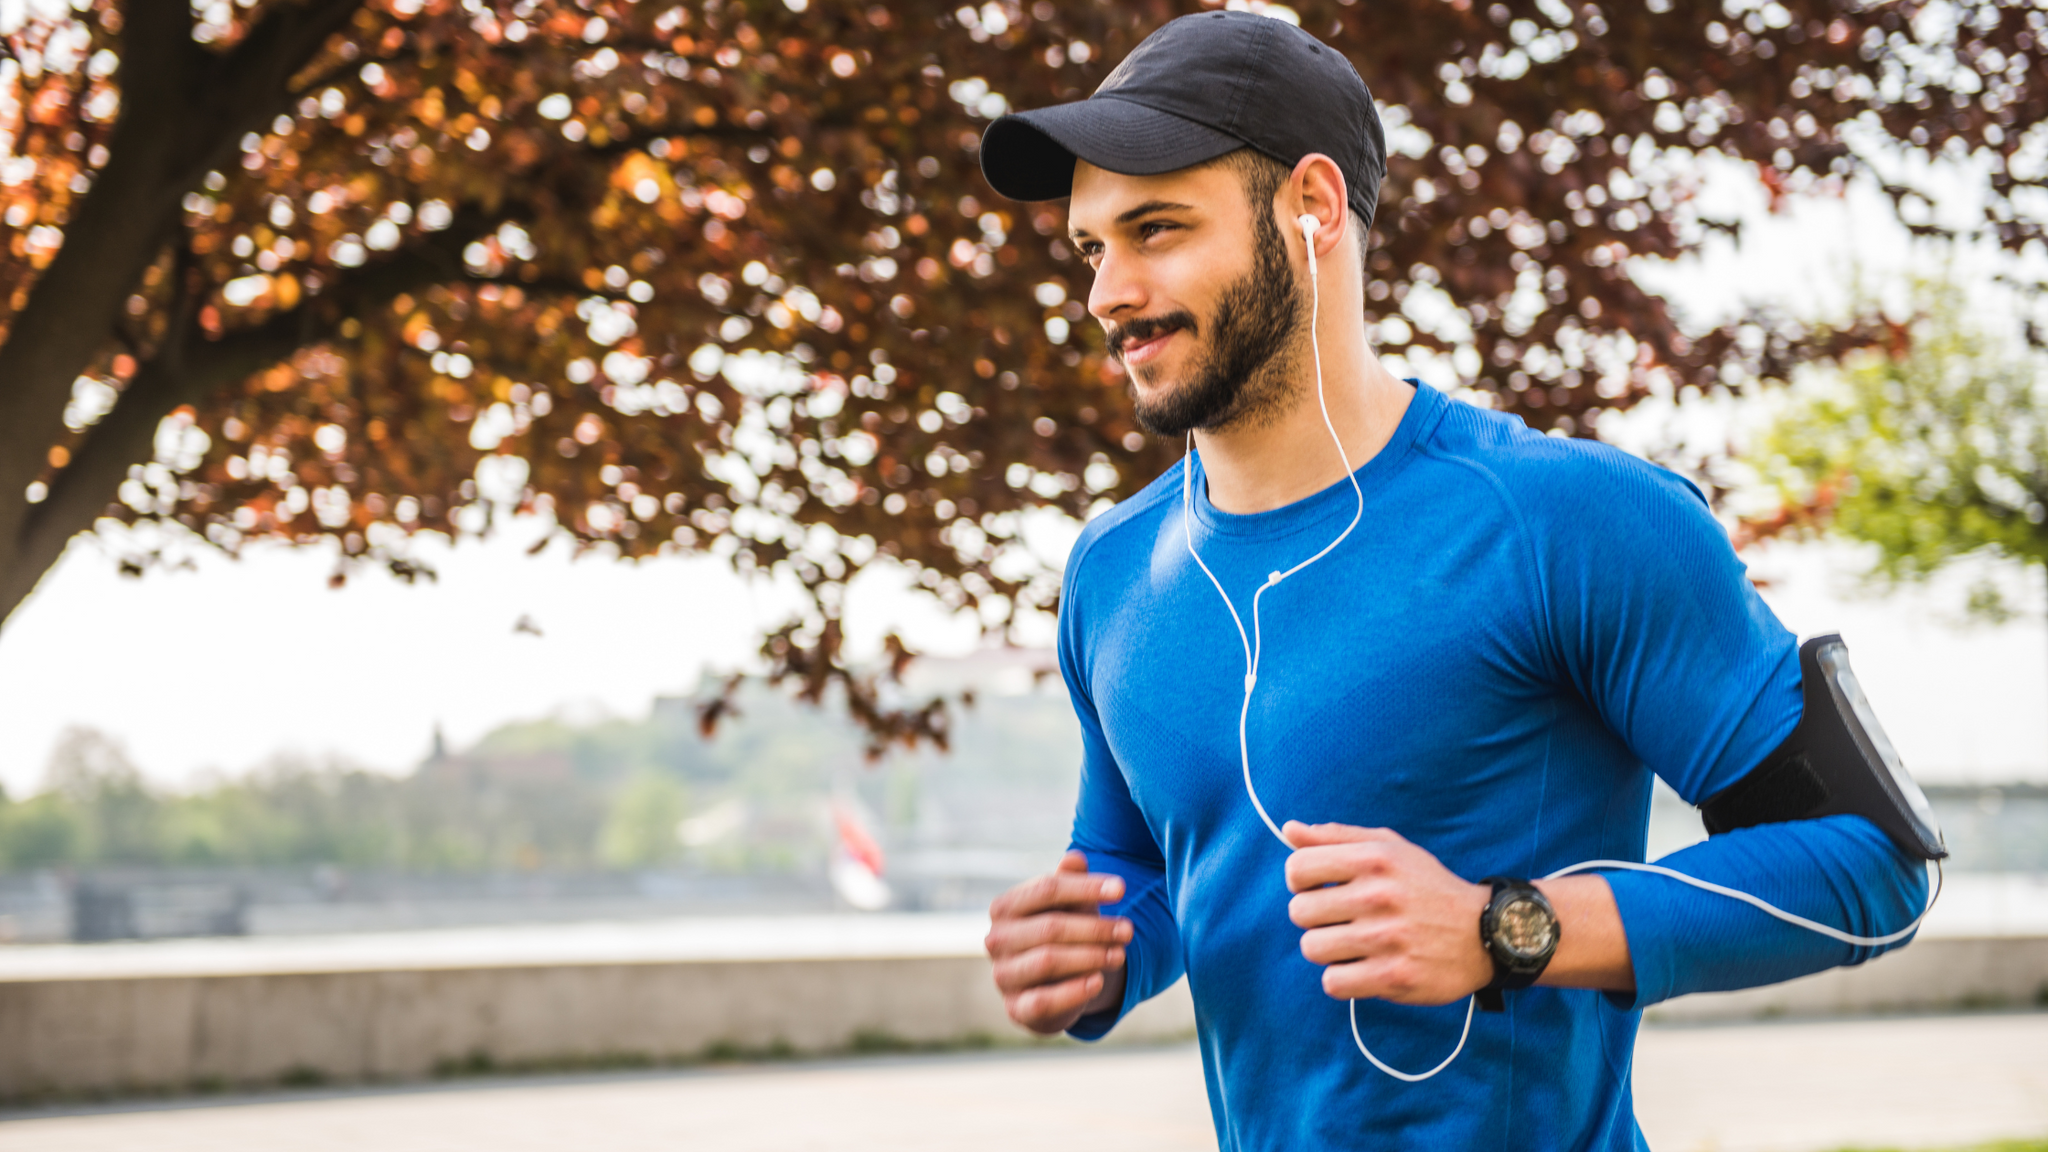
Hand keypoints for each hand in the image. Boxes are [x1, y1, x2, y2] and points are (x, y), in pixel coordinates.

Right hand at [985, 850, 1131, 1034]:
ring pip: (1047, 961)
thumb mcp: (1070, 905)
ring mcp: (1003, 975)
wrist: (1057, 983)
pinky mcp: (1016, 1008)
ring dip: (1090, 956)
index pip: (1046, 889)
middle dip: (1094, 928)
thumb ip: (1071, 882)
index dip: (1085, 888)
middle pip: (1050, 927)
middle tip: (1128, 930)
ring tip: (1119, 954)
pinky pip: (1042, 1001)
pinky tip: (1098, 982)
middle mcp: (996, 939)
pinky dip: (1073, 991)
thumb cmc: (1063, 932)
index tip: (1122, 889)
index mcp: (1005, 907)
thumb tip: (1076, 858)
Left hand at [1283, 821, 1492, 1005]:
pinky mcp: (1393, 976)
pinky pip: (1333, 982)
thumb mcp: (1390, 848)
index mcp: (1374, 859)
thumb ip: (1337, 837)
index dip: (1301, 880)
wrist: (1487, 933)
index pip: (1297, 868)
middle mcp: (1378, 896)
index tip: (1320, 888)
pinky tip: (1363, 967)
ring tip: (1353, 944)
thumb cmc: (1427, 887)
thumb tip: (1289, 830)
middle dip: (1315, 917)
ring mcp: (1386, 939)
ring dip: (1328, 949)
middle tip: (1342, 919)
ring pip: (1312, 948)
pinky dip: (1342, 978)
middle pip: (1299, 912)